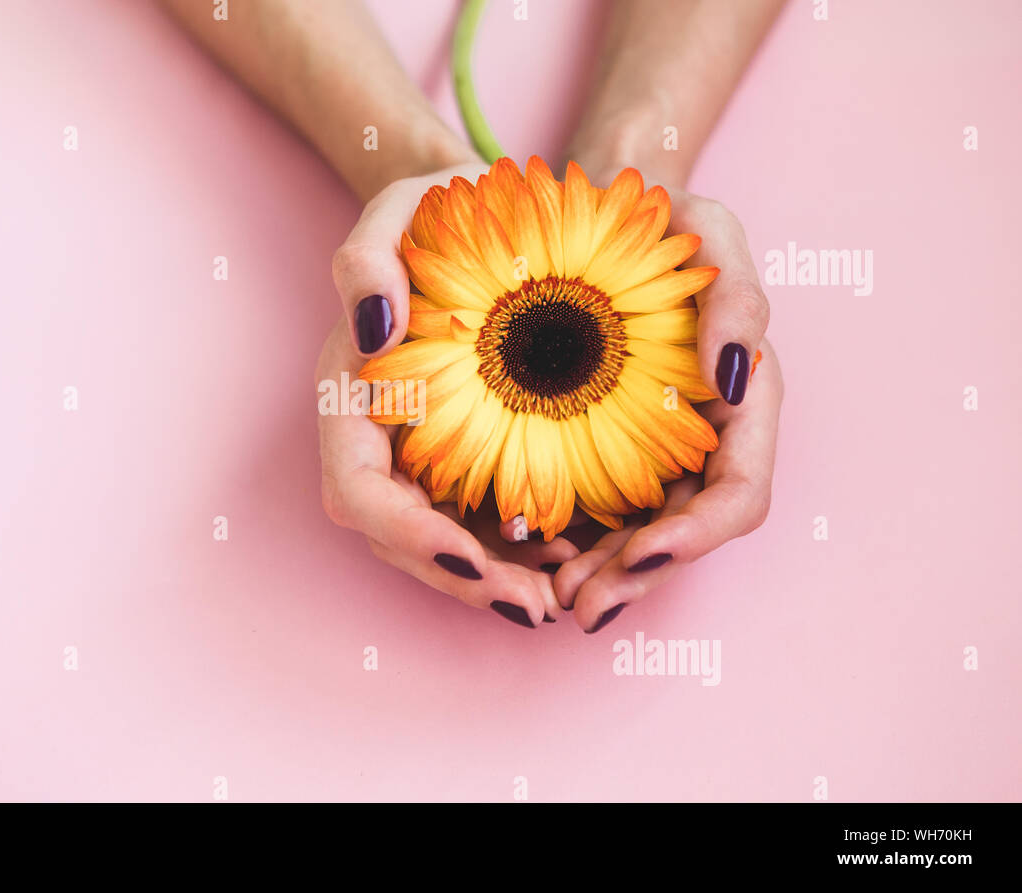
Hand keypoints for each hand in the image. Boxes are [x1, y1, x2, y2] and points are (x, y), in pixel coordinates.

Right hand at [319, 166, 581, 627]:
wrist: (477, 211)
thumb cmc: (436, 209)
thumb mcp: (397, 209)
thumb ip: (364, 260)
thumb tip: (374, 328)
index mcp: (349, 392)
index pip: (357, 489)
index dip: (406, 534)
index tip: (472, 560)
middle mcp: (378, 435)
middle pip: (400, 539)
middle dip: (463, 581)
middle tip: (539, 607)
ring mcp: (417, 452)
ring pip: (442, 544)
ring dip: (496, 580)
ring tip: (563, 597)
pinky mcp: (462, 455)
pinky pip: (480, 521)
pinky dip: (520, 550)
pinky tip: (575, 554)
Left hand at [544, 184, 782, 631]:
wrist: (609, 213)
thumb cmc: (668, 219)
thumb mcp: (712, 233)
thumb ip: (737, 299)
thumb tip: (734, 379)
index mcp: (746, 404)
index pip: (738, 494)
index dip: (696, 535)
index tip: (641, 552)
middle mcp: (708, 439)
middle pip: (684, 533)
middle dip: (636, 575)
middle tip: (576, 606)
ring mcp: (661, 450)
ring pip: (640, 534)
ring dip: (601, 573)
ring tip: (550, 597)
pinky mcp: (610, 446)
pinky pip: (598, 509)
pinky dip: (571, 538)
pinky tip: (527, 552)